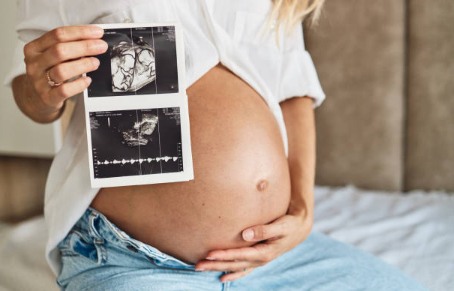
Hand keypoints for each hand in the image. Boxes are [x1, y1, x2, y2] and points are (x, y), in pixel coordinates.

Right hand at [23, 25, 106, 114]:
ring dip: (83, 65)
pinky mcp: (47, 97)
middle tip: (101, 47)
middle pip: (60, 50)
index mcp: (34, 48)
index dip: (80, 32)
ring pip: (62, 70)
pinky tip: (87, 80)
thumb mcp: (51, 57)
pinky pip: (65, 90)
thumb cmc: (47, 72)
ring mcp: (39, 81)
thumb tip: (93, 40)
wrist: (35, 98)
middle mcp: (34, 64)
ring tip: (95, 63)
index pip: (58, 34)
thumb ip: (68, 47)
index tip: (97, 33)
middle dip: (85, 47)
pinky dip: (79, 84)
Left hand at [195, 209, 312, 282]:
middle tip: (197, 265)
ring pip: (235, 267)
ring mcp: (259, 261)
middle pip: (233, 264)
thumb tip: (245, 234)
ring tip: (201, 269)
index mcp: (265, 252)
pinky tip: (222, 277)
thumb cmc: (289, 224)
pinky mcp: (259, 259)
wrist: (299, 229)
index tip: (209, 254)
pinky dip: (233, 273)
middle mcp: (260, 260)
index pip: (240, 255)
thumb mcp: (280, 226)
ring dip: (218, 268)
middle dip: (215, 265)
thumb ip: (264, 230)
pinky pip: (243, 269)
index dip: (224, 255)